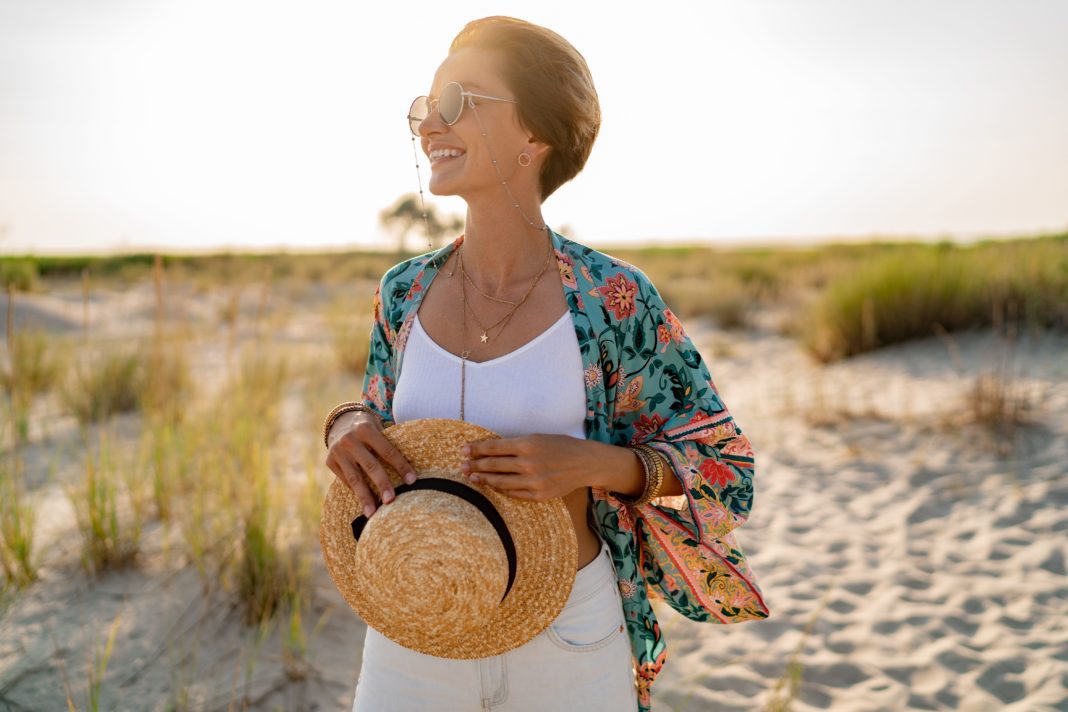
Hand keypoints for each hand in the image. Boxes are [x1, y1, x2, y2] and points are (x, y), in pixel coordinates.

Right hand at [324, 414, 416, 517]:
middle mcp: (350, 440)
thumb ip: (389, 443)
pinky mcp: (330, 462)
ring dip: (365, 497)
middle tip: (391, 501)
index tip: (412, 481)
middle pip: (371, 466)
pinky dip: (356, 493)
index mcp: (366, 429)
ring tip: (373, 513)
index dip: (401, 466)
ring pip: (355, 478)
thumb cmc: (368, 429)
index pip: (387, 451)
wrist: (340, 422)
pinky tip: (365, 505)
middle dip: (382, 484)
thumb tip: (410, 469)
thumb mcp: (378, 427)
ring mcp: (338, 452)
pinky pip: (346, 480)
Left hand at [459, 434, 601, 500]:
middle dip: (474, 465)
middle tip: (462, 466)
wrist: (585, 463)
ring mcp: (533, 481)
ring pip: (500, 482)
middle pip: (493, 465)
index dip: (476, 449)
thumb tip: (491, 450)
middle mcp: (528, 463)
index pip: (493, 448)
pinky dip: (501, 490)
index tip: (463, 450)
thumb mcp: (538, 437)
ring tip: (472, 477)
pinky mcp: (538, 495)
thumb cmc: (560, 446)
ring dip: (484, 479)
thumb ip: (515, 444)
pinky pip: (513, 494)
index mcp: (527, 444)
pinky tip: (493, 486)